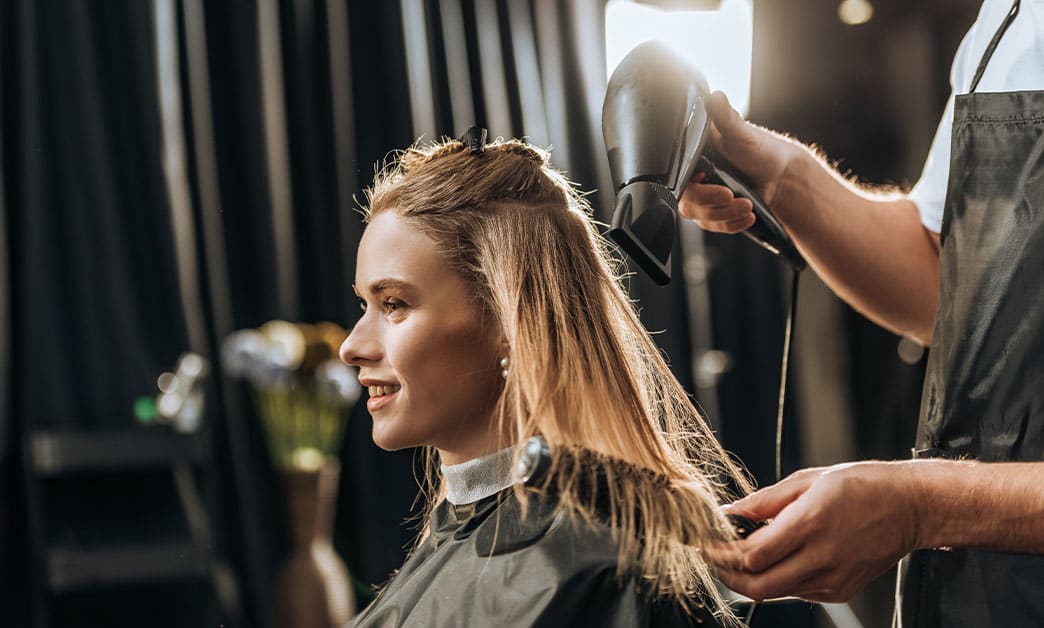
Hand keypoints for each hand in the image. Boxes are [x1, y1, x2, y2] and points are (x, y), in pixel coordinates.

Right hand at [679, 91, 799, 233]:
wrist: (780, 174)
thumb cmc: (758, 148)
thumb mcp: (740, 131)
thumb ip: (724, 117)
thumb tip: (714, 97)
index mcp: (692, 156)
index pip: (675, 177)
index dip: (689, 184)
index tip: (704, 180)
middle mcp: (693, 178)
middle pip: (687, 202)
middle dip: (711, 203)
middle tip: (731, 195)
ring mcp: (704, 197)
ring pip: (701, 218)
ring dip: (725, 215)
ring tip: (746, 205)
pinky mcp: (715, 212)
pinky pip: (715, 227)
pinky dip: (732, 224)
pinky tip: (747, 215)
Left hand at [707, 462, 923, 602]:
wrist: (911, 507)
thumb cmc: (862, 486)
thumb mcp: (808, 480)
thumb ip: (765, 500)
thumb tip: (731, 511)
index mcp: (809, 524)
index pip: (752, 556)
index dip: (723, 554)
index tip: (709, 543)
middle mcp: (821, 556)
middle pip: (758, 587)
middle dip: (728, 577)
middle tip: (716, 560)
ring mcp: (832, 578)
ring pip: (775, 593)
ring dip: (751, 579)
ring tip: (741, 557)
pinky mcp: (840, 590)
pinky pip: (797, 591)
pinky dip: (779, 580)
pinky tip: (778, 559)